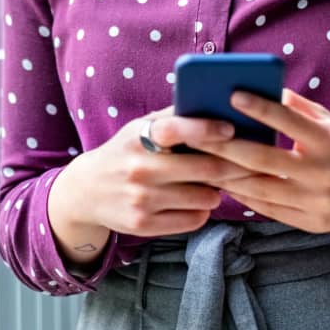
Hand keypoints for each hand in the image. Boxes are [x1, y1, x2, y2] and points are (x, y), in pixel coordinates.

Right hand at [47, 108, 254, 265]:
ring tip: (211, 185)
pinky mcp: (143, 225)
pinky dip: (202, 211)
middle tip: (243, 164)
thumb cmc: (125, 153)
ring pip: (205, 198)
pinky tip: (194, 203)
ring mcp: (141, 199)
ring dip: (216, 191)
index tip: (230, 129)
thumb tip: (215, 105)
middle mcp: (140, 168)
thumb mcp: (139, 128)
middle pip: (206, 169)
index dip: (208, 128)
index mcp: (140, 138)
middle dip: (231, 166)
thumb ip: (172, 117)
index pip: (177, 128)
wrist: (86, 190)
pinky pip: (194, 220)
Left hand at [192, 88, 329, 252]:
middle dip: (225, 146)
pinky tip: (224, 183)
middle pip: (263, 160)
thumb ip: (299, 107)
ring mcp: (317, 201)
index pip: (288, 121)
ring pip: (260, 189)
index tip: (232, 94)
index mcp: (329, 141)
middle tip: (196, 134)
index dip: (259, 108)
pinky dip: (243, 196)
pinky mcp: (312, 222)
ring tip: (201, 161)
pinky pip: (268, 209)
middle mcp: (323, 172)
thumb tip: (264, 87)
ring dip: (226, 175)